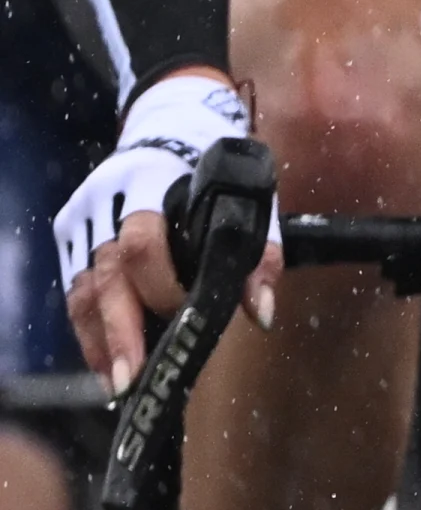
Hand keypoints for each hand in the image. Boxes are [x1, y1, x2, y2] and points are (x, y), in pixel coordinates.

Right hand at [60, 69, 281, 392]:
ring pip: (82, 288)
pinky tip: (108, 359)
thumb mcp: (252, 199)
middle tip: (133, 379)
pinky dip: (90, 327)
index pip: (144, 240)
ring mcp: (82, 217)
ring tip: (120, 382)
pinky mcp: (68, 233)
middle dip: (119, 330)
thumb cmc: (217, 173)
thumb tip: (262, 313)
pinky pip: (73, 289)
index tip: (181, 317)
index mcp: (153, 183)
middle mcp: (107, 200)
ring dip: (100, 339)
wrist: (171, 126)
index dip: (160, 285)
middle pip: (105, 273)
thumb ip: (261, 254)